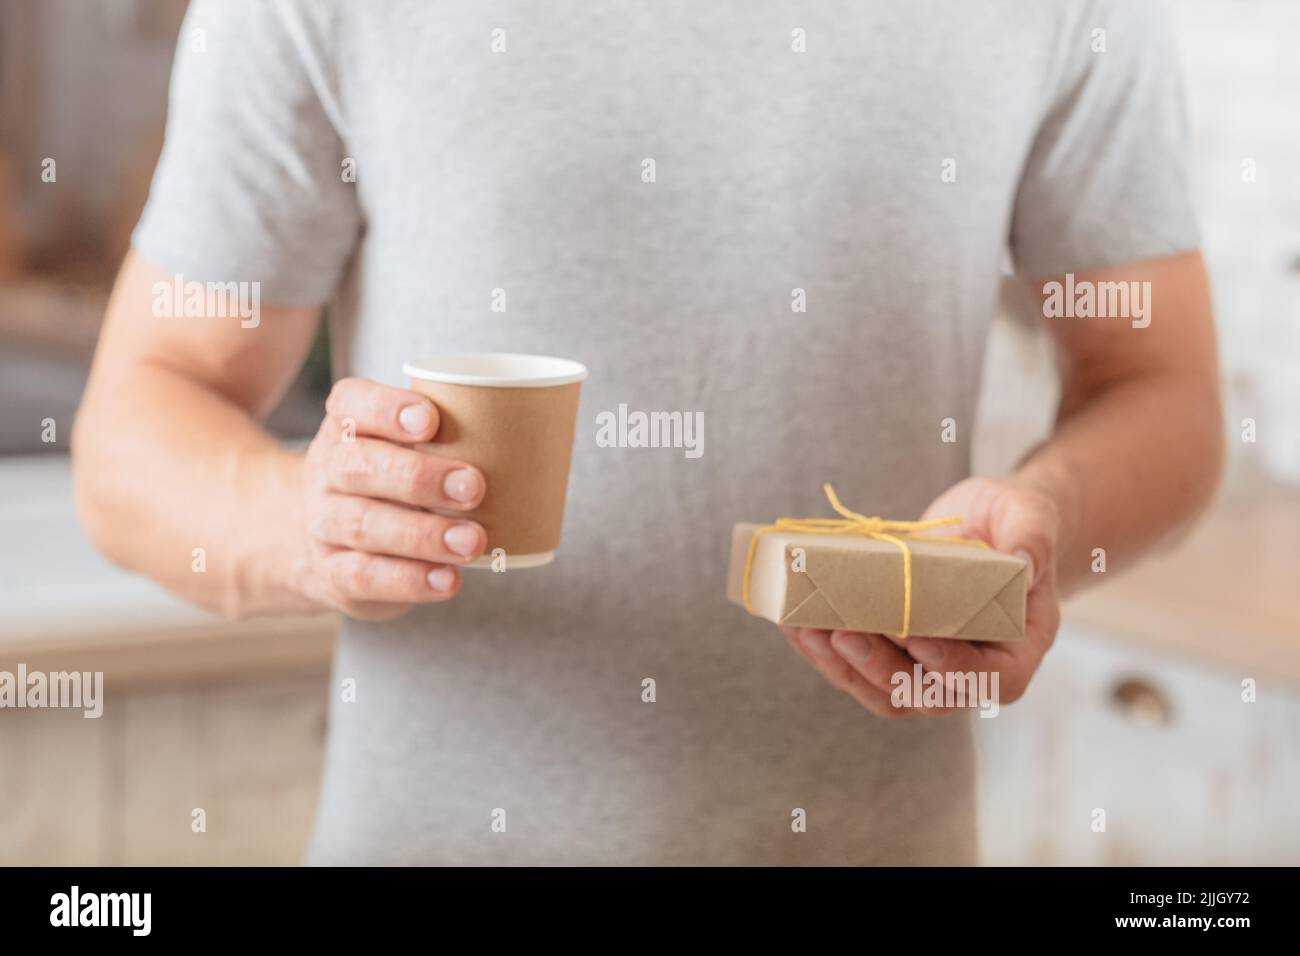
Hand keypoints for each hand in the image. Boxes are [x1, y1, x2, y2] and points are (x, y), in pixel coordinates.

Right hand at [297, 377, 487, 619]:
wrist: (333, 543)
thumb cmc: (395, 482)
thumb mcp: (407, 450)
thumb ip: (453, 439)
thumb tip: (537, 442)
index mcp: (346, 426)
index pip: (353, 403)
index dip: (387, 409)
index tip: (430, 420)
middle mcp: (327, 470)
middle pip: (359, 466)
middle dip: (418, 477)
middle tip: (475, 487)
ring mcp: (324, 524)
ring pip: (365, 525)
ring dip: (424, 535)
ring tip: (473, 541)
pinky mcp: (333, 573)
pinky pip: (366, 576)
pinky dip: (411, 580)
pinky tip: (449, 580)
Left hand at [780, 476, 1061, 717]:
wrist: (983, 522)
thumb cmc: (1012, 519)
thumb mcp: (1029, 515)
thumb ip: (1031, 538)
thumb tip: (1023, 568)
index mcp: (1018, 647)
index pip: (993, 679)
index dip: (954, 666)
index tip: (913, 635)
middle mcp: (975, 670)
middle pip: (927, 694)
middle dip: (880, 667)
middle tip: (843, 633)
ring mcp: (929, 669)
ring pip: (885, 691)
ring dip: (843, 667)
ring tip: (808, 630)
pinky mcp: (893, 655)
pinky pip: (857, 668)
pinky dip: (825, 652)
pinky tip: (795, 624)